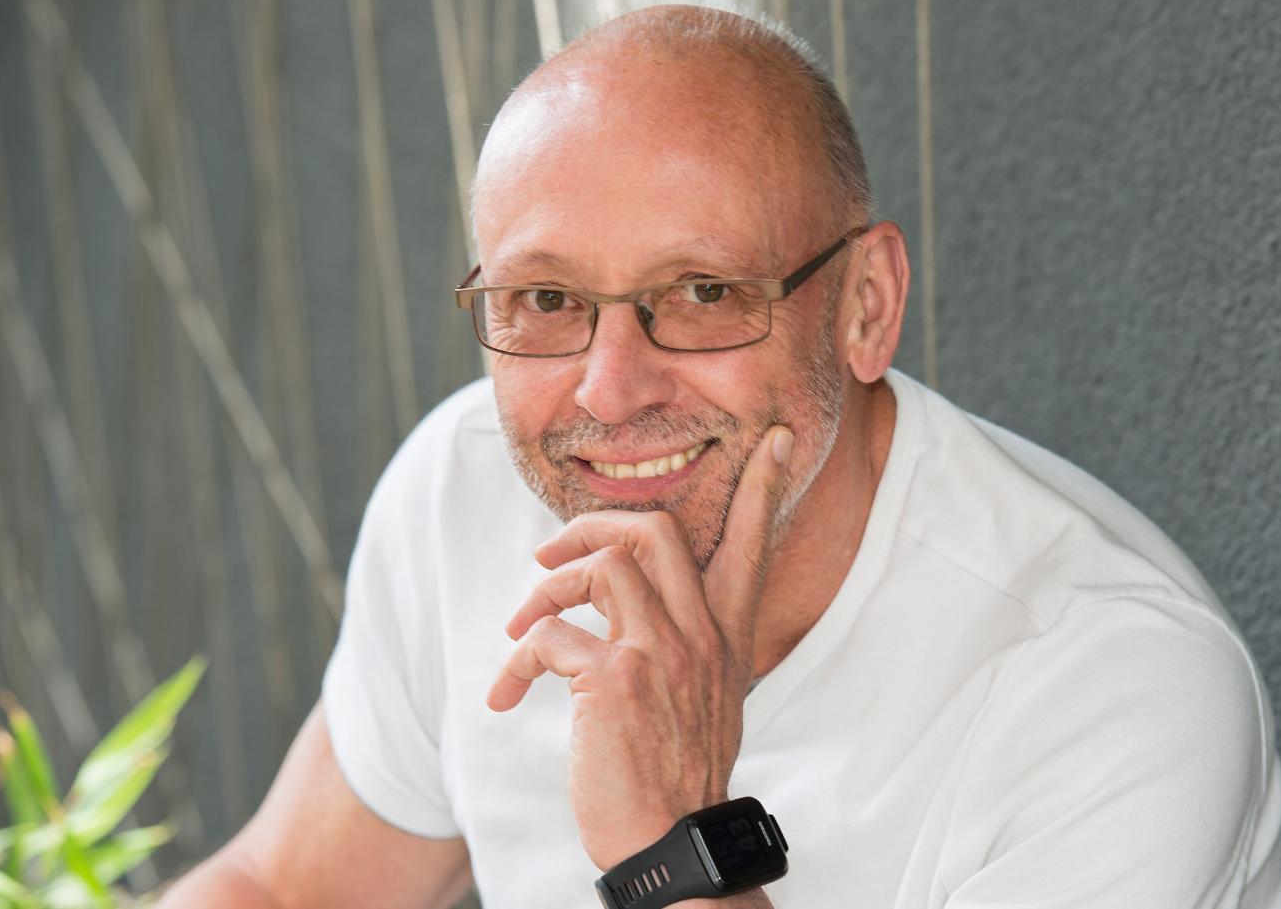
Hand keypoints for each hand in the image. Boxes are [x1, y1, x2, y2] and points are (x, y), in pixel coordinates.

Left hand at [486, 426, 794, 870]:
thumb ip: (686, 646)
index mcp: (726, 636)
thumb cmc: (676, 772)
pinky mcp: (615, 682)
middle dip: (591, 526)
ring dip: (547, 590)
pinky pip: (551, 637)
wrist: (671, 840)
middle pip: (657, 530)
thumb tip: (636, 616)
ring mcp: (662, 653)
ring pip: (602, 566)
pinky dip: (517, 661)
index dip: (763, 488)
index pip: (751, 545)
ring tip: (519, 627)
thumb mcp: (705, 698)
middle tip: (550, 555)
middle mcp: (702, 635)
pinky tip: (507, 696)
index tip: (773, 438)